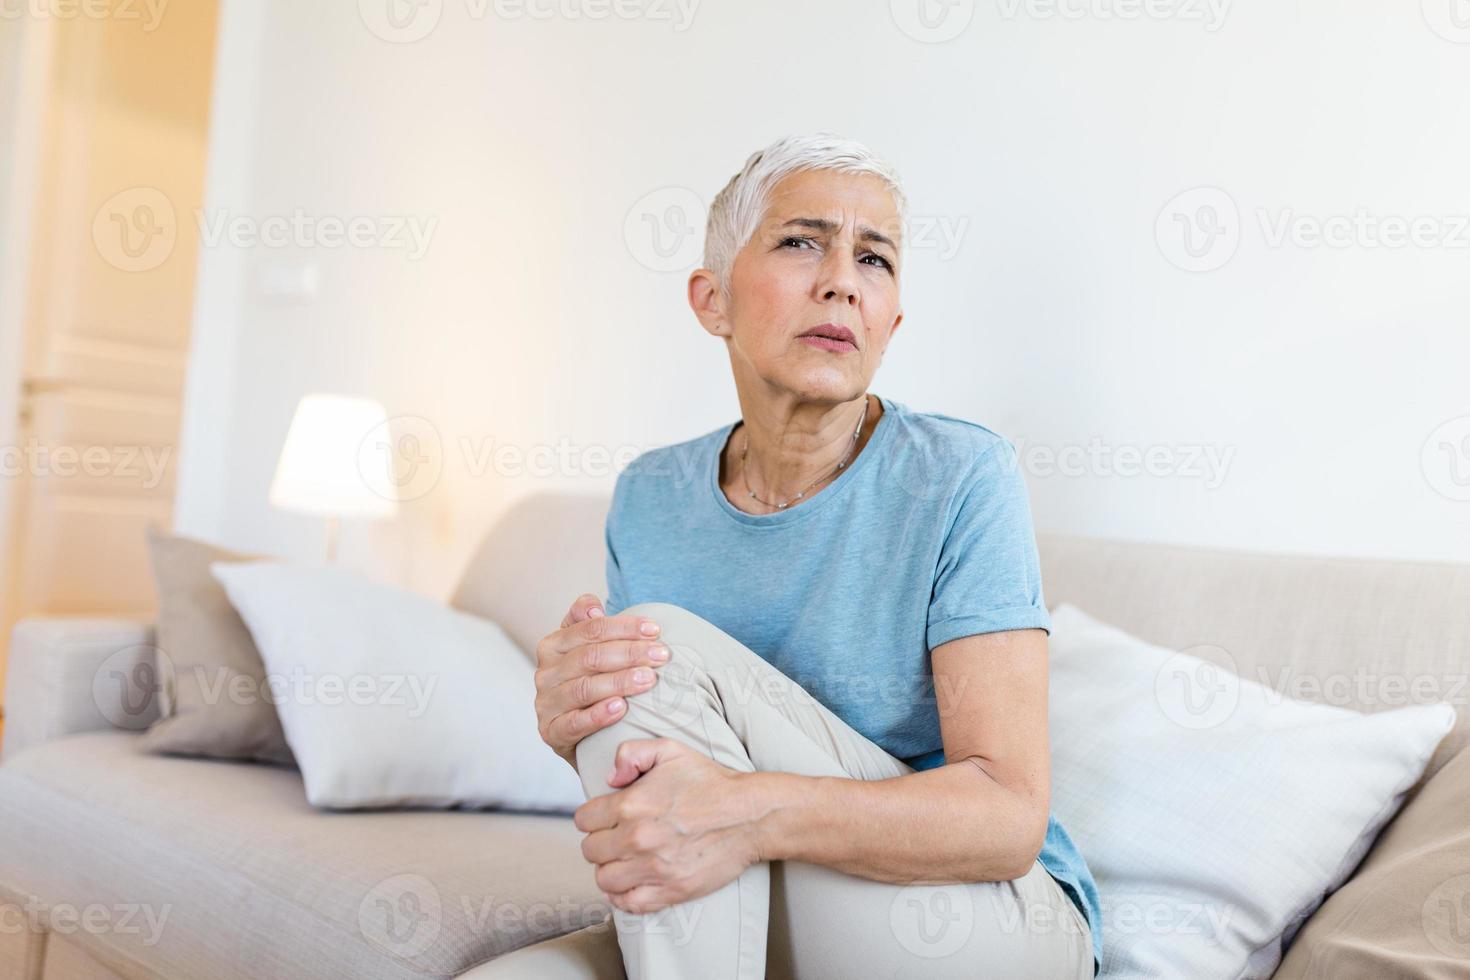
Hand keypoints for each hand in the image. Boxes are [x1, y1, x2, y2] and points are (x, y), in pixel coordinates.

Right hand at [534, 594, 670, 767]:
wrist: (580, 732)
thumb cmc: (591, 681)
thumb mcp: (588, 647)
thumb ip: (588, 621)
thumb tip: (594, 609)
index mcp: (553, 645)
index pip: (590, 629)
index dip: (624, 627)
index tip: (655, 630)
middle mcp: (546, 672)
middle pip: (590, 657)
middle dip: (630, 653)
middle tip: (661, 655)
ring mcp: (546, 703)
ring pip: (584, 688)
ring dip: (619, 682)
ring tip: (649, 679)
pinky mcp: (551, 732)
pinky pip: (574, 723)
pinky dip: (598, 715)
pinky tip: (621, 709)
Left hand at [574, 737, 760, 914]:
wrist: (749, 815)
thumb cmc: (710, 782)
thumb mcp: (669, 750)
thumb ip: (630, 753)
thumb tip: (609, 778)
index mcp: (631, 804)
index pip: (584, 820)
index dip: (594, 817)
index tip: (606, 817)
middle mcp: (636, 838)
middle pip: (590, 851)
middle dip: (600, 842)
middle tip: (617, 837)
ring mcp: (652, 868)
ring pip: (604, 879)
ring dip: (610, 869)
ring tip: (624, 860)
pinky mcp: (669, 890)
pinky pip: (627, 904)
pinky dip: (623, 896)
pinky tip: (630, 883)